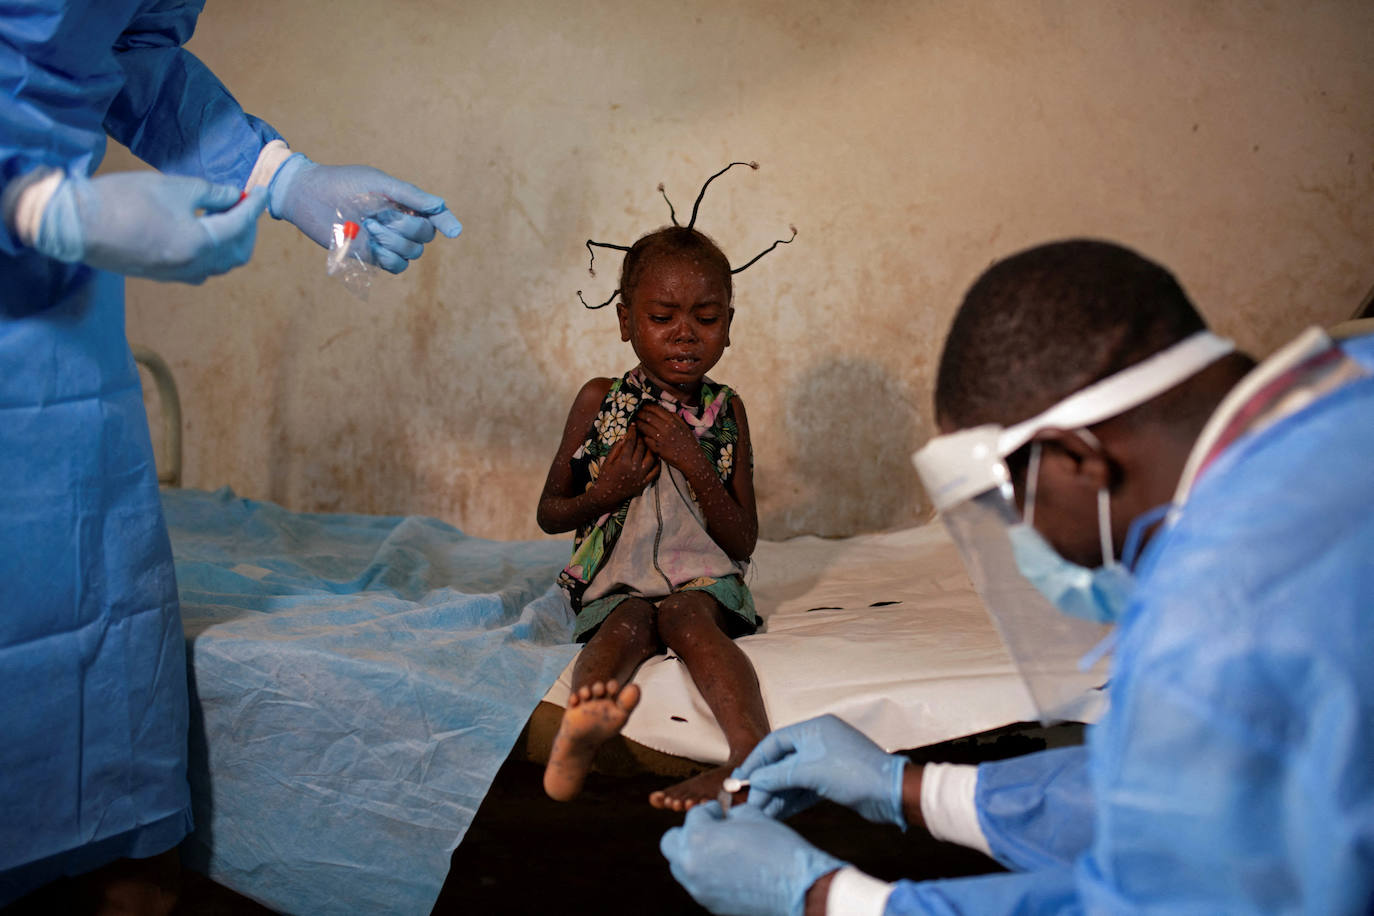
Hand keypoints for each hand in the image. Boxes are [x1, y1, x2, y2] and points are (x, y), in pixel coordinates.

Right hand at [34, 172, 266, 283]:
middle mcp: (193, 266)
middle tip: (245, 204)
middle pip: (238, 253)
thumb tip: (234, 195)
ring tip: (229, 217)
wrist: (75, 225)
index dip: (254, 206)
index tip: (263, 191)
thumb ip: (210, 193)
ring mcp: (178, 275)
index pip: (239, 225)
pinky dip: (214, 253)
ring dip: (232, 243)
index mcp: (199, 244)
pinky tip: (206, 234)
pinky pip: (202, 270)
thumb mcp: (172, 186)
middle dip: (247, 229)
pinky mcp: (163, 276)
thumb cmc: (122, 199)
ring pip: (221, 265)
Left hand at [267, 153, 460, 272]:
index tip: (454, 231)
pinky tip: (373, 246)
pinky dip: (389, 258)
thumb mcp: (379, 183)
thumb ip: (411, 196)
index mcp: (404, 203)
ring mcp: (387, 241)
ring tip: (368, 227)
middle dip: (405, 228)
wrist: (309, 196)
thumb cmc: (344, 183)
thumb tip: (440, 207)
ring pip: (412, 253)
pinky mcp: (373, 257)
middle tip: (378, 217)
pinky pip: (397, 266)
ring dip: (393, 242)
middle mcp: (399, 223)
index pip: (434, 217)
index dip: (446, 223)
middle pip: (424, 237)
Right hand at [591, 426, 660, 504]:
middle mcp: (634, 467)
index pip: (630, 442)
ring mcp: (641, 476)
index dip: (632, 431)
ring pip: (651, 457)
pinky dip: (657, 463)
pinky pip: (655, 471)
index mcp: (623, 461)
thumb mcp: (607, 461)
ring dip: (651, 448)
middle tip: (642, 430)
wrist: (607, 495)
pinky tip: (656, 456)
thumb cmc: (605, 477)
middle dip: (642, 437)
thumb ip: (616, 448)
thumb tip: (625, 437)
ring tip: (649, 442)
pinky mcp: (644, 483)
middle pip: (642, 447)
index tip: (633, 425)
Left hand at [636, 403, 710, 476]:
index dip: (647, 406)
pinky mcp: (657, 448)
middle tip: (635, 413)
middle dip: (639, 413)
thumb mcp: (684, 426)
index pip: (656, 409)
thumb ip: (674, 417)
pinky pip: (645, 439)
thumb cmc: (688, 442)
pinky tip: (639, 434)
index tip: (642, 405)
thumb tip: (664, 410)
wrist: (691, 459)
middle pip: (648, 416)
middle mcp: (666, 428)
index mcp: (673, 421)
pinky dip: (641, 435)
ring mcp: (661, 438)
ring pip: (644, 427)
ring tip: (635, 422)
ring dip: (638, 424)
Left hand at [660, 802, 843, 915]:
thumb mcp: (752, 817)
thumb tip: (725, 816)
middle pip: (671, 842)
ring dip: (694, 854)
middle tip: (711, 829)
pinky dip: (706, 873)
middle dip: (689, 832)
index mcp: (697, 838)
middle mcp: (690, 864)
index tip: (722, 811)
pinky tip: (729, 868)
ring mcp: (698, 888)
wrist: (798, 888)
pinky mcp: (710, 905)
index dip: (711, 810)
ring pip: (680, 866)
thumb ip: (730, 813)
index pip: (694, 815)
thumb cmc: (777, 847)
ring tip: (719, 849)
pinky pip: (697, 884)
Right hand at [737, 715, 907, 826]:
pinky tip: (776, 812)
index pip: (776, 741)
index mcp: (815, 730)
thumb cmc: (855, 774)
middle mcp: (819, 742)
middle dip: (765, 782)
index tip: (741, 778)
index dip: (757, 760)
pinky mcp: (832, 781)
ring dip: (776, 794)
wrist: (891, 794)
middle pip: (783, 761)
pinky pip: (804, 788)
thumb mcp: (812, 772)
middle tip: (749, 800)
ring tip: (759, 811)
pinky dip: (791, 799)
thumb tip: (754, 782)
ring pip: (793, 778)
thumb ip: (780, 776)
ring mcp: (826, 762)